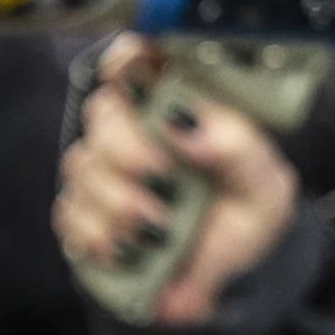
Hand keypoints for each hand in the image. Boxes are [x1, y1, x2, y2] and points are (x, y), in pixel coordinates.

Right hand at [53, 38, 297, 325]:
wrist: (228, 276)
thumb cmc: (247, 214)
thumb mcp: (265, 181)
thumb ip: (235, 146)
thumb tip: (181, 123)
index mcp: (179, 104)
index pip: (139, 58)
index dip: (128, 59)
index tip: (135, 75)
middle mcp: (136, 130)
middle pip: (102, 113)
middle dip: (126, 148)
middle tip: (161, 178)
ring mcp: (105, 172)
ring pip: (82, 167)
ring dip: (119, 203)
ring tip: (158, 230)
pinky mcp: (85, 215)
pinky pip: (69, 214)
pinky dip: (99, 236)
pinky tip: (130, 249)